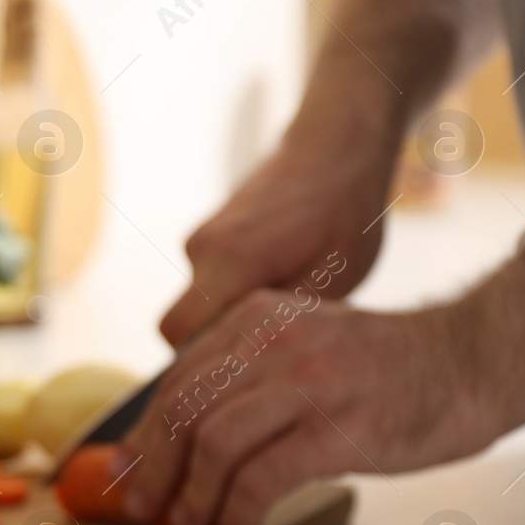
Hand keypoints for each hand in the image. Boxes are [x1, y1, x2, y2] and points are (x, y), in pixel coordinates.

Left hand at [117, 289, 498, 524]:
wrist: (472, 361)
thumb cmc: (387, 367)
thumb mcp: (303, 344)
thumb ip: (246, 374)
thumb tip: (180, 433)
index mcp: (256, 319)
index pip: (177, 381)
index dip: (144, 435)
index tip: (129, 472)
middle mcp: (273, 342)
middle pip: (183, 410)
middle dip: (154, 468)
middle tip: (146, 507)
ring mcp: (305, 382)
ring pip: (213, 444)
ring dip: (193, 496)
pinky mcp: (335, 428)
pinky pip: (260, 478)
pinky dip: (235, 513)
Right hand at [160, 127, 395, 346]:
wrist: (337, 147)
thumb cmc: (345, 213)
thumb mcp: (333, 282)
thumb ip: (282, 326)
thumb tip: (252, 367)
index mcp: (230, 261)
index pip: (178, 334)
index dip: (199, 365)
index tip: (239, 378)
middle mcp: (203, 248)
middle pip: (183, 323)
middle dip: (217, 344)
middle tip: (267, 356)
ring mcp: (203, 237)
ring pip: (199, 301)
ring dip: (232, 316)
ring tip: (285, 314)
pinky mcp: (211, 233)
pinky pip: (210, 280)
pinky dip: (236, 293)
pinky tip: (281, 286)